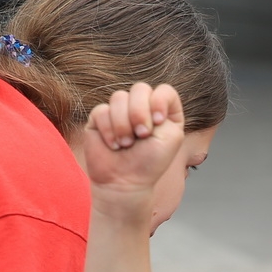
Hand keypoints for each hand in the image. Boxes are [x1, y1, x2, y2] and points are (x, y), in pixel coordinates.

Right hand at [83, 82, 186, 224]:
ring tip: (126, 144)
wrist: (124, 182)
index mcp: (162, 112)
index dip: (159, 102)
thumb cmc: (150, 163)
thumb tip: (147, 95)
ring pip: (119, 97)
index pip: (164, 90)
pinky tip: (114, 145)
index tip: (158, 122)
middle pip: (140, 88)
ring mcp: (119, 112)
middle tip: (142, 135)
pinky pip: (101, 110)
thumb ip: (167, 108)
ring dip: (124, 124)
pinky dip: (109, 130)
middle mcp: (141, 108)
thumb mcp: (172, 136)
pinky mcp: (99, 119)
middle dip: (140, 113)